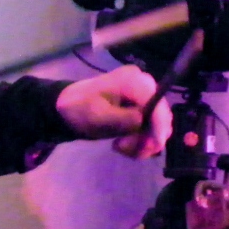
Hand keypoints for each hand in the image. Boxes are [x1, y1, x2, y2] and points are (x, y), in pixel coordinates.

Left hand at [55, 64, 170, 159]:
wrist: (67, 108)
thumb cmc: (80, 109)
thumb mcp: (99, 116)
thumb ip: (125, 119)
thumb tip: (146, 123)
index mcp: (133, 80)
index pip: (157, 103)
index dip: (159, 126)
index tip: (153, 146)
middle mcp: (144, 85)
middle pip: (161, 115)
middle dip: (148, 137)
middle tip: (125, 149)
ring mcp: (144, 97)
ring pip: (157, 125)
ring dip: (142, 142)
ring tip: (120, 147)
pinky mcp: (142, 108)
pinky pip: (150, 128)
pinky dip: (139, 140)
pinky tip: (123, 145)